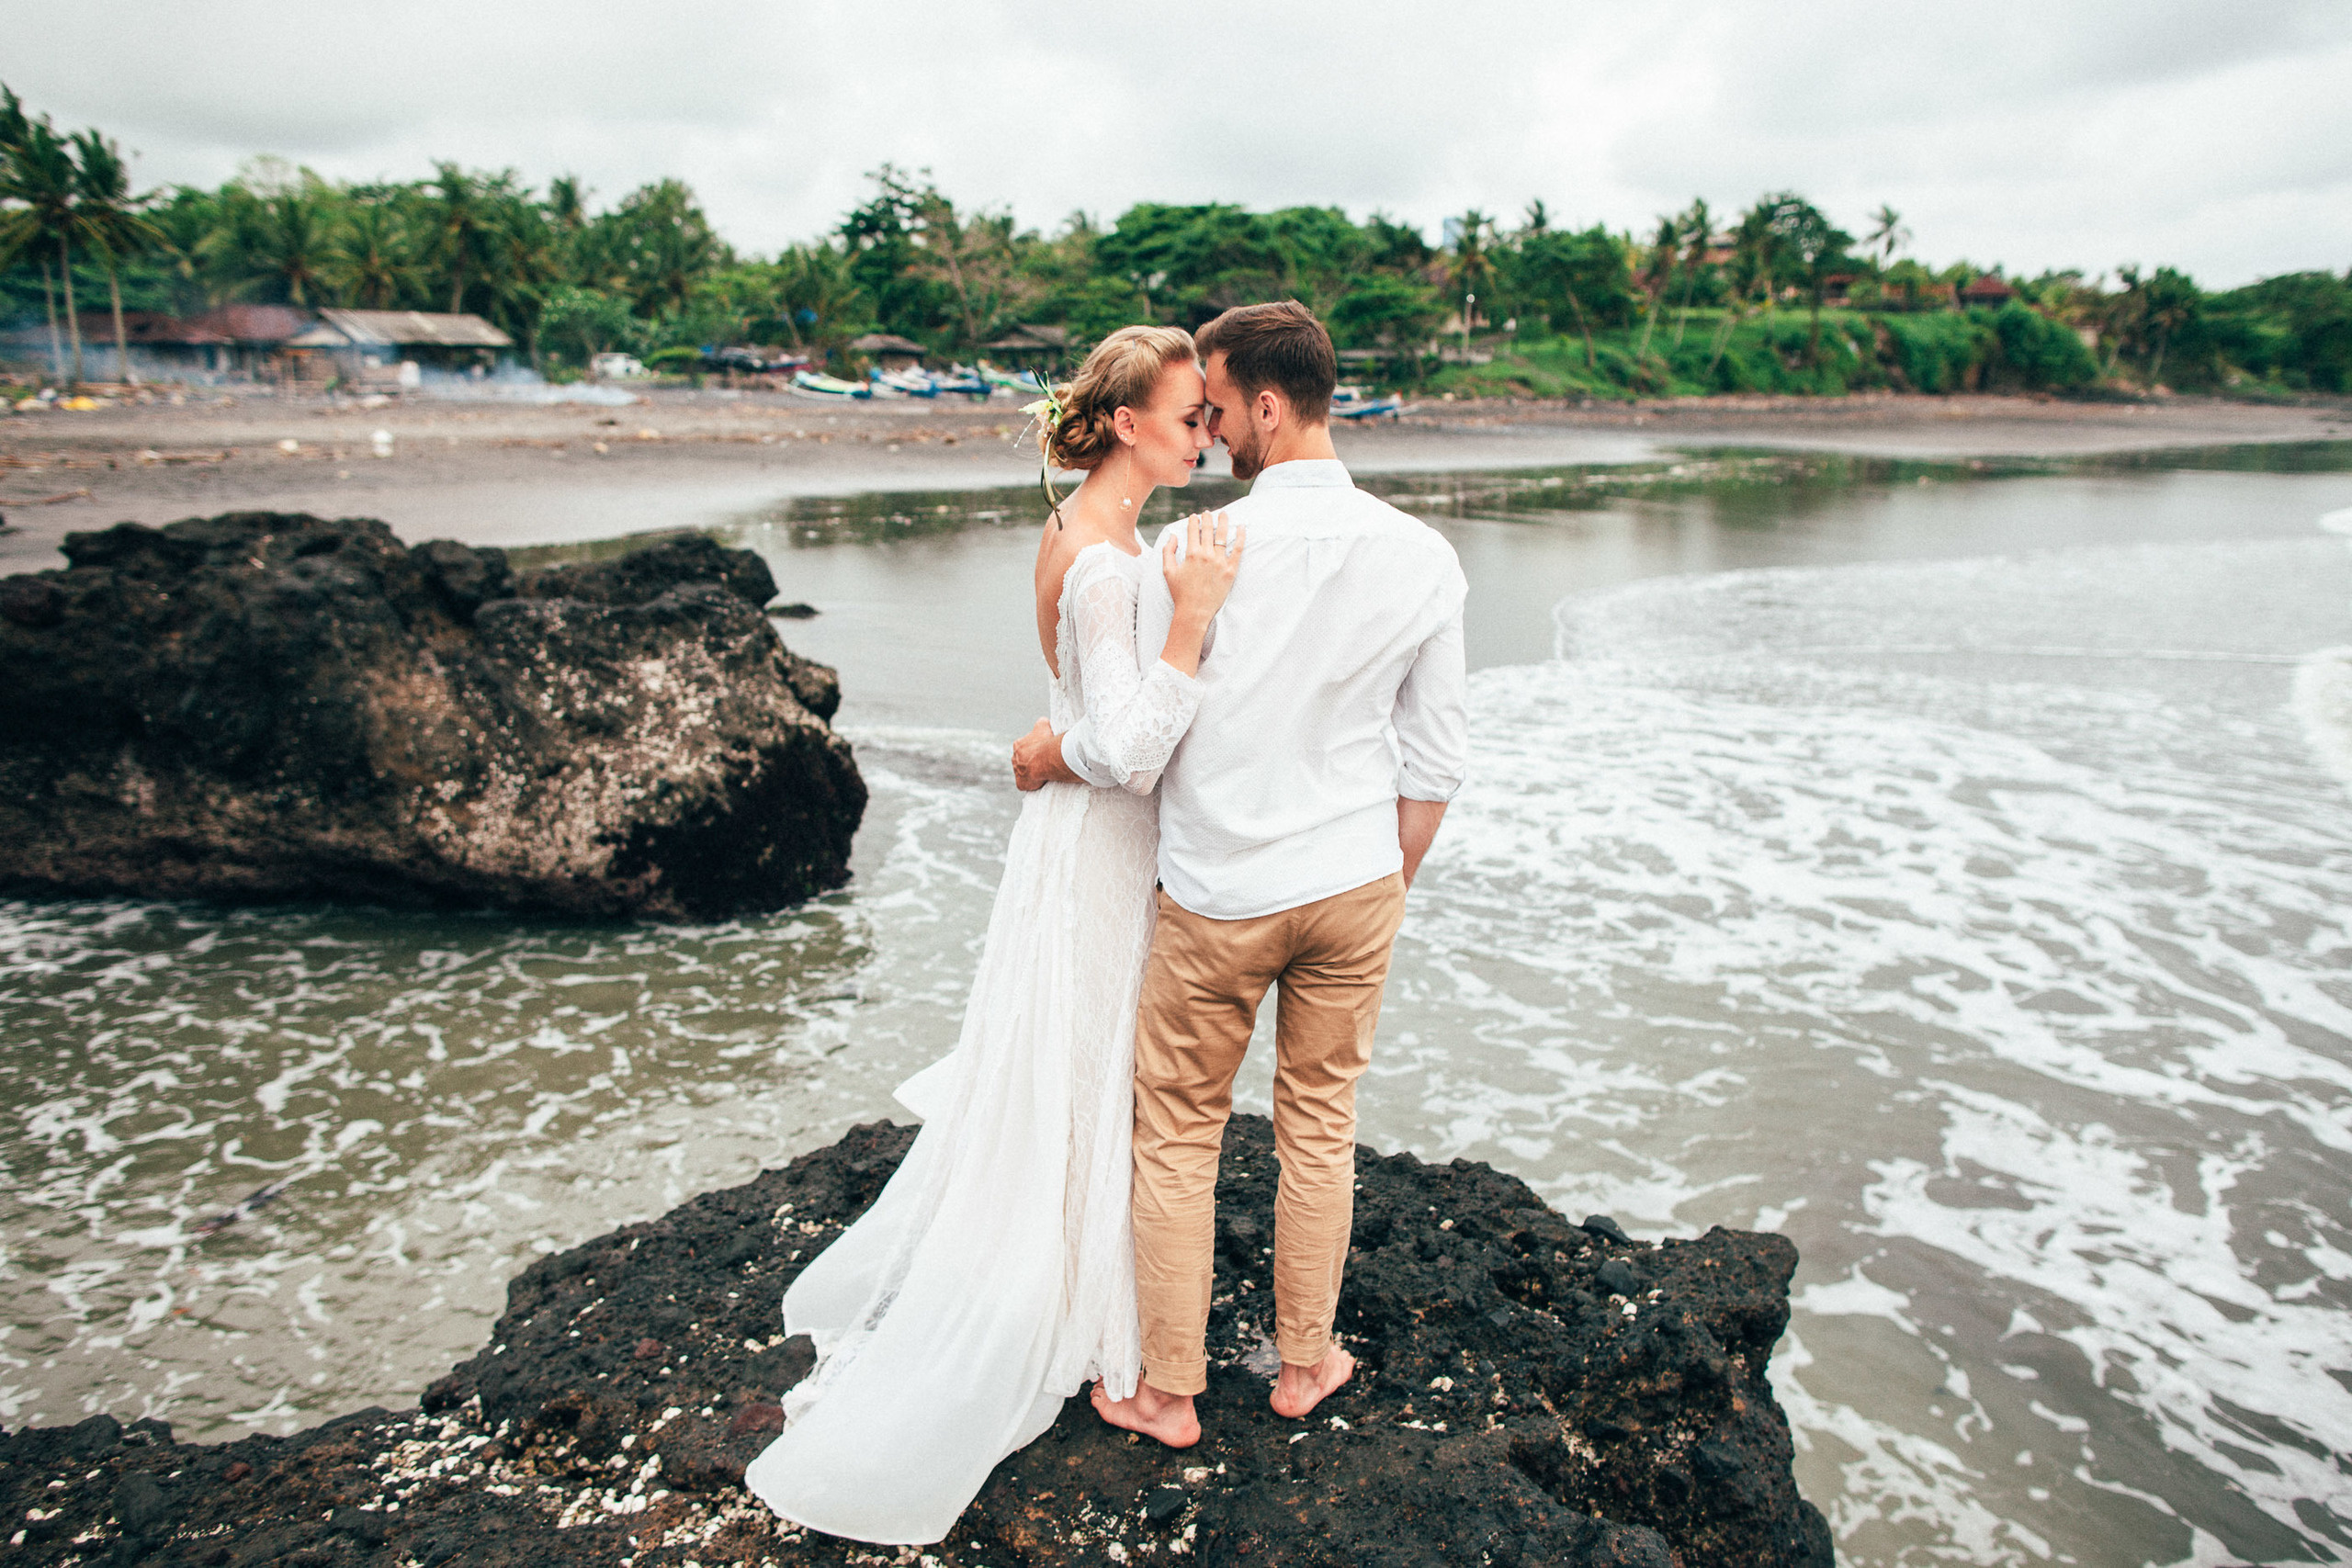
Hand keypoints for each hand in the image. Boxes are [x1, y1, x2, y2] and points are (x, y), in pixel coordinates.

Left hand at [1012, 717, 1079, 791]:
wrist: (1044, 759)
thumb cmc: (1044, 743)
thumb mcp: (1043, 726)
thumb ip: (1041, 722)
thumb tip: (1043, 721)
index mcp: (1018, 745)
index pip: (1024, 746)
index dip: (1033, 748)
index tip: (1042, 750)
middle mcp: (1014, 758)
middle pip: (1022, 760)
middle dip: (1030, 761)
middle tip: (1043, 762)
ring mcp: (1016, 772)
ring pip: (1023, 772)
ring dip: (1031, 772)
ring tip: (1043, 772)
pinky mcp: (1020, 783)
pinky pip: (1024, 784)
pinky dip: (1031, 784)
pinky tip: (1039, 782)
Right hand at [1163, 510, 1243, 624]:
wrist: (1194, 611)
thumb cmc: (1180, 593)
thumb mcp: (1168, 571)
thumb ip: (1168, 551)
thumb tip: (1173, 535)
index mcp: (1192, 554)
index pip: (1193, 531)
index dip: (1194, 521)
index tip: (1194, 516)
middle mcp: (1207, 555)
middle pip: (1208, 530)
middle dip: (1208, 519)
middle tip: (1208, 513)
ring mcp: (1220, 562)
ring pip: (1223, 536)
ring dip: (1223, 522)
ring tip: (1224, 514)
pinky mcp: (1230, 570)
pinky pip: (1238, 550)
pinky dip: (1241, 537)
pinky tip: (1241, 527)